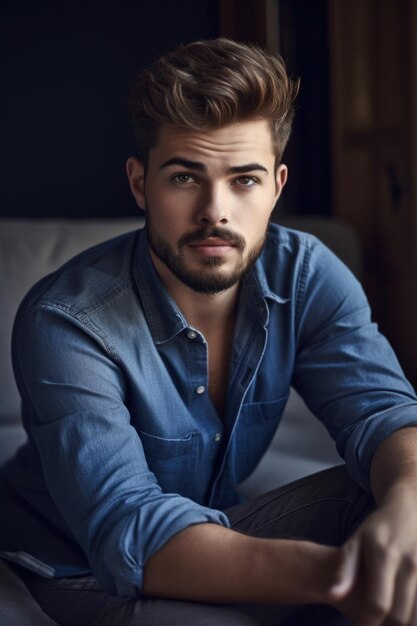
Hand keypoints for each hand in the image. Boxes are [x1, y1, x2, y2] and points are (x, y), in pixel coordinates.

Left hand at [327, 483, 416, 624]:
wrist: (410, 509)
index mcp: (384, 556)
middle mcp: (409, 564)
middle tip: (372, 625)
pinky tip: (402, 613)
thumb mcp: (356, 542)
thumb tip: (332, 596)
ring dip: (402, 625)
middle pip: (400, 617)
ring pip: (416, 617)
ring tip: (386, 621)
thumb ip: (345, 570)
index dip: (367, 625)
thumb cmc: (377, 529)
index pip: (378, 604)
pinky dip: (414, 616)